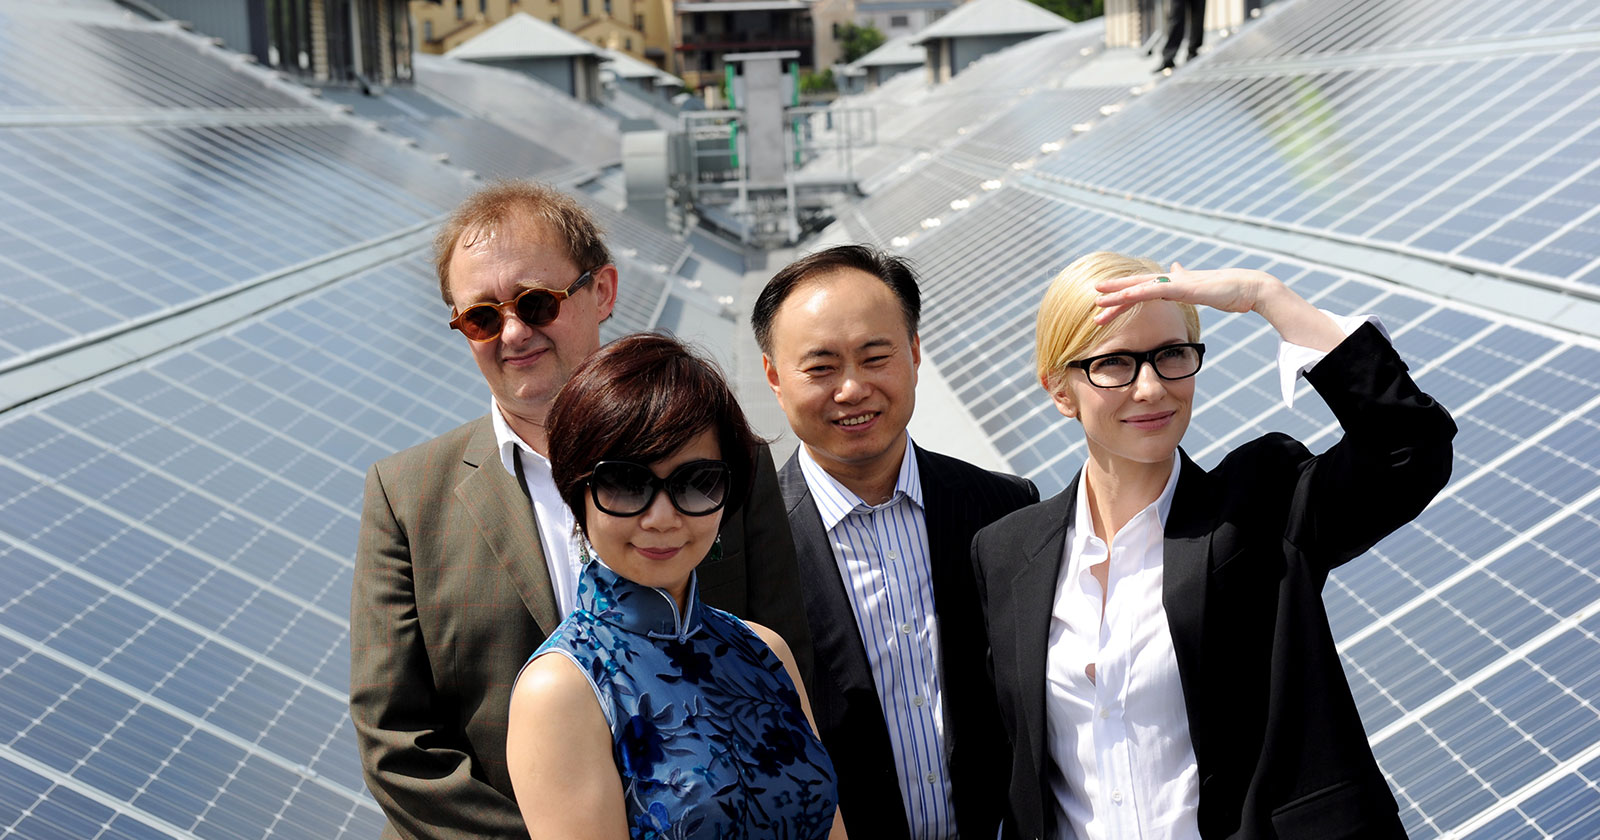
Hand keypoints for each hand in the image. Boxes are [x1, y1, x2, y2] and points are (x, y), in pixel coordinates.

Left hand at [1090, 263, 1275, 323]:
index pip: (1142, 290)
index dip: (1122, 294)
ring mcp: (1176, 282)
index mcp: (1172, 283)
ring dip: (1117, 294)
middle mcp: (1170, 280)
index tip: (1104, 301)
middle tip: (1092, 301)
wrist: (1248, 288)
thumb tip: (1175, 266)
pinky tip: (1122, 297)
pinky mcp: (1183, 287)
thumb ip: (1184, 277)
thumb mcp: (1199, 285)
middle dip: (1113, 294)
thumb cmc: (1227, 289)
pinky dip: (1136, 294)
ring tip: (1097, 300)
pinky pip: (1154, 291)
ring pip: (1139, 288)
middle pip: (1135, 287)